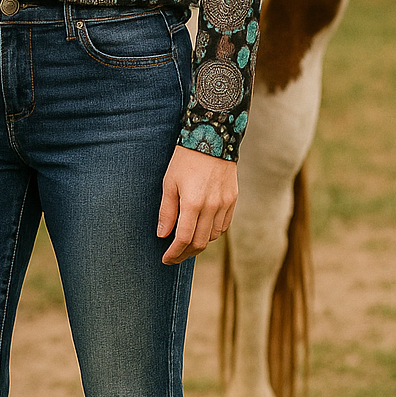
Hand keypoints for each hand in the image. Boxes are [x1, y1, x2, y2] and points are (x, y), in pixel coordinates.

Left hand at [157, 145, 237, 263]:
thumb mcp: (169, 183)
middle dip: (185, 254)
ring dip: (199, 244)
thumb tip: (163, 235)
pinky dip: (212, 233)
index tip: (165, 259)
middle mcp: (212, 206)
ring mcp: (225, 204)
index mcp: (193, 203)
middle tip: (174, 257)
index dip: (174, 253)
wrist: (212, 137)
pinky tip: (202, 230)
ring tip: (186, 244)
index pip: (184, 239)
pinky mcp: (233, 199)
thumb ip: (166, 211)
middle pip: (200, 243)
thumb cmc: (185, 159)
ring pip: (213, 236)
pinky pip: (224, 225)